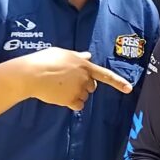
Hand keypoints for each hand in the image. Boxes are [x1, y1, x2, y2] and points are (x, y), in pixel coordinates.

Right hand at [12, 48, 131, 110]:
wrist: (29, 74)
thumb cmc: (43, 60)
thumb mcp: (62, 53)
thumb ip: (77, 56)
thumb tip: (88, 56)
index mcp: (84, 65)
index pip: (105, 74)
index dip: (118, 82)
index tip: (129, 89)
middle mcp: (84, 78)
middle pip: (92, 86)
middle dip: (84, 85)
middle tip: (66, 80)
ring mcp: (78, 90)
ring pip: (84, 96)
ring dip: (75, 94)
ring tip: (58, 86)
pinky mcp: (70, 100)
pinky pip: (77, 105)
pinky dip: (71, 103)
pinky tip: (59, 95)